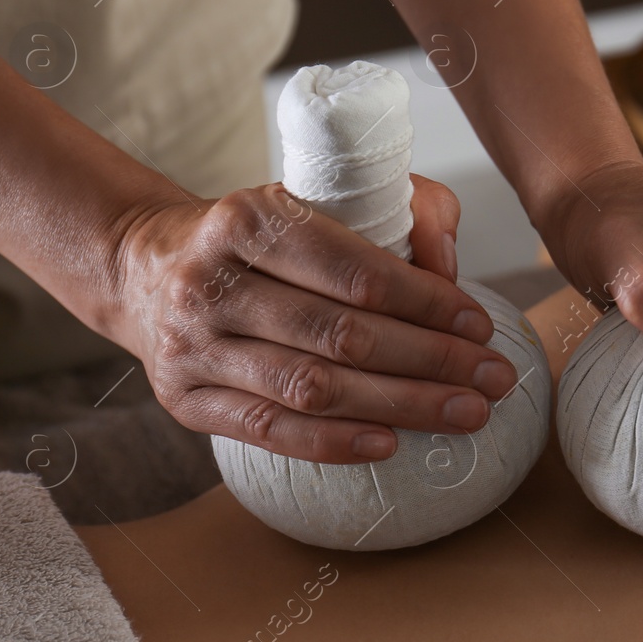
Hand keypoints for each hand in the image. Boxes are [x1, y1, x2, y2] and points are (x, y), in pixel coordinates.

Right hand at [103, 176, 520, 463]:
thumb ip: (403, 213)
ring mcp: (192, 346)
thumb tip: (450, 270)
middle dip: (431, 361)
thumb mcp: (320, 197)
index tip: (480, 326)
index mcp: (248, 218)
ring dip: (399, 405)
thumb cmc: (263, 238)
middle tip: (494, 379)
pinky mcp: (185, 400)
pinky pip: (267, 430)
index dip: (426, 303)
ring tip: (465, 414)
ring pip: (311, 387)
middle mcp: (211, 282)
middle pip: (341, 335)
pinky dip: (332, 443)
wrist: (148, 269)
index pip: (355, 271)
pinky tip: (389, 444)